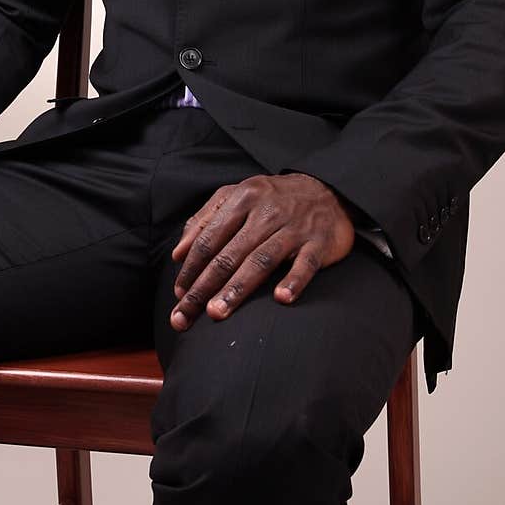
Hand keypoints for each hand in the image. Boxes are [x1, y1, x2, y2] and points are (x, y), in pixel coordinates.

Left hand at [169, 172, 355, 329]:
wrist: (327, 190)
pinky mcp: (319, 242)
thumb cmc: (273, 199)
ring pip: (261, 260)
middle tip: (187, 313)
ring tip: (217, 312)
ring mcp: (294, 227)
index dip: (191, 267)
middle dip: (205, 286)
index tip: (179, 294)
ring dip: (237, 288)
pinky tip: (281, 298)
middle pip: (230, 254)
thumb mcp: (237, 196)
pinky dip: (294, 280)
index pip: (210, 238)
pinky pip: (306, 263)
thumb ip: (205, 221)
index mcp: (242, 199)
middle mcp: (266, 211)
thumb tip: (178, 254)